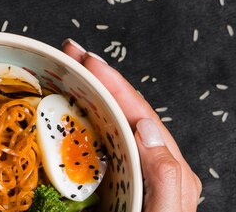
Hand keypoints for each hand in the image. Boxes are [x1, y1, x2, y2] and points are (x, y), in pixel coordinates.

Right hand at [62, 38, 201, 211]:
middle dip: (97, 78)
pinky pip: (98, 143)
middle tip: (69, 54)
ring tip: (66, 71)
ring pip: (109, 123)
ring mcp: (131, 171)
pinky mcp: (113, 180)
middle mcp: (152, 164)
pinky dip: (81, 121)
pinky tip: (66, 111)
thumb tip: (147, 127)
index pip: (138, 114)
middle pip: (123, 110)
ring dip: (87, 93)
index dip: (113, 82)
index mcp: (169, 169)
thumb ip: (165, 177)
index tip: (85, 58)